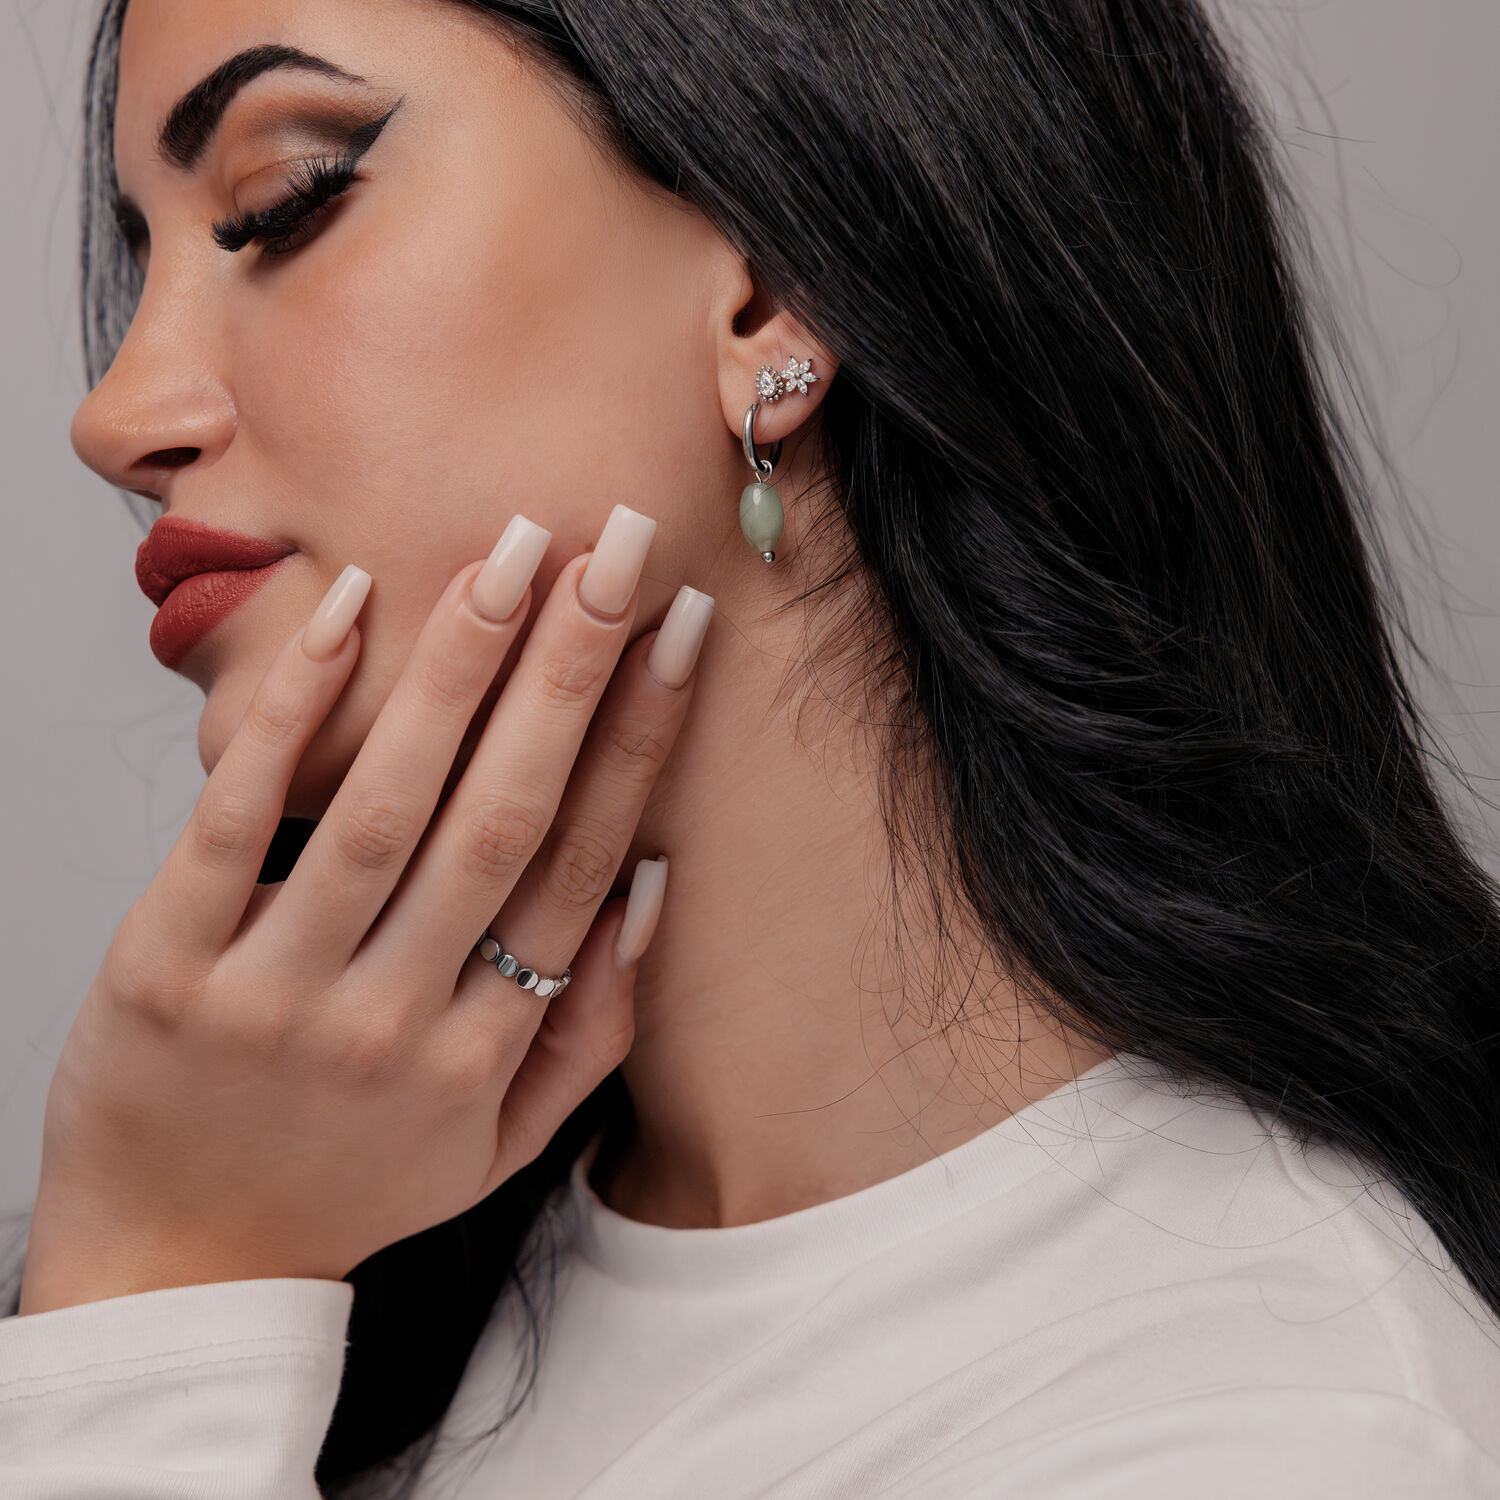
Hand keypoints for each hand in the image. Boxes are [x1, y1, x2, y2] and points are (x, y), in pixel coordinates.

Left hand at [19, 504, 710, 1314]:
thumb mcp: (499, 1147)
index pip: (582, 865)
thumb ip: (588, 1032)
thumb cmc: (348, 1185)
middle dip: (570, 672)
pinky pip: (239, 820)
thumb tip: (649, 892)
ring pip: (384, 807)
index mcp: (484, 1052)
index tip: (680, 632)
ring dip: (455, 671)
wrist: (174, 1269)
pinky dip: (296, 712)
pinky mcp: (166, 966)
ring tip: (510, 557)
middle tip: (614, 550)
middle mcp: (393, 1019)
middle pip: (502, 817)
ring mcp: (275, 991)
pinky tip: (350, 612)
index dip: (640, 741)